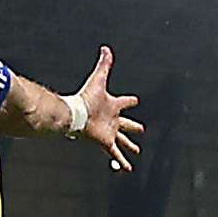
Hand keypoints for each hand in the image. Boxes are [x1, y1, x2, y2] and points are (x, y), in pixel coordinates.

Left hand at [77, 48, 143, 170]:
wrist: (76, 114)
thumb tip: (105, 48)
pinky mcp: (106, 142)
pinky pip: (115, 153)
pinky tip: (127, 168)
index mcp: (112, 105)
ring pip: (123, 140)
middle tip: (141, 129)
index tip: (136, 100)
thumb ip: (103, 64)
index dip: (130, 101)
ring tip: (136, 151)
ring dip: (129, 146)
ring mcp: (109, 131)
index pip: (124, 101)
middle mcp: (112, 119)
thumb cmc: (86, 98)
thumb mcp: (98, 79)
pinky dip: (121, 161)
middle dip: (133, 127)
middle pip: (126, 123)